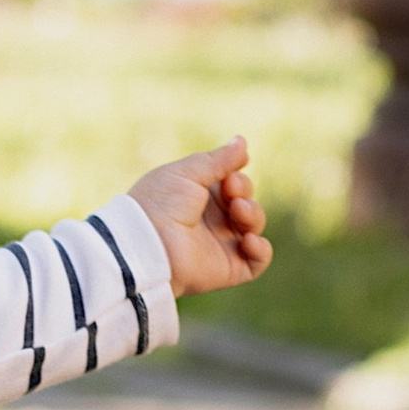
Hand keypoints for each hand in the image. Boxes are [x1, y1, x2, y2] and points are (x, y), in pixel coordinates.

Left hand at [130, 137, 271, 296]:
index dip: (237, 178)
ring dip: (254, 214)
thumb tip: (242, 141)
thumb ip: (218, 159)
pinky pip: (257, 261)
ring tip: (238, 211)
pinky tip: (249, 239)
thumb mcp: (188, 173)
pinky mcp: (227, 268)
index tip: (228, 177)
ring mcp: (220, 244)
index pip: (233, 183)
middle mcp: (211, 220)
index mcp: (198, 196)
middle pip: (246, 201)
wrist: (147, 243)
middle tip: (232, 194)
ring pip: (254, 226)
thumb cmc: (161, 203)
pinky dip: (261, 249)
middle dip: (245, 192)